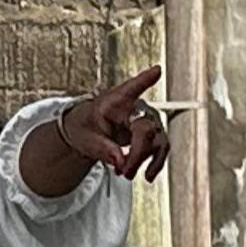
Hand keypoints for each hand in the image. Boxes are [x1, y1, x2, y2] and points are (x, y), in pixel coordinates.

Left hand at [60, 65, 171, 182]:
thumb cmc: (85, 127)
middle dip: (138, 153)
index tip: (157, 71)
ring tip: (127, 174)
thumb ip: (103, 149)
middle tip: (124, 171)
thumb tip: (120, 161)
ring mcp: (147, 121)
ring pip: (158, 140)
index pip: (131, 88)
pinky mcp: (152, 135)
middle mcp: (135, 108)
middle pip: (146, 128)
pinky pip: (160, 149)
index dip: (145, 79)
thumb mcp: (86, 138)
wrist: (88, 133)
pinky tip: (146, 175)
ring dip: (147, 161)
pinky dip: (155, 164)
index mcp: (115, 101)